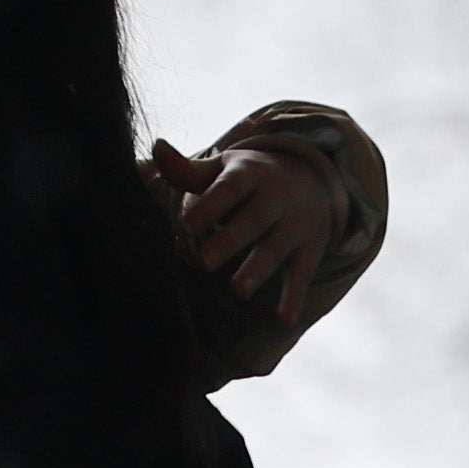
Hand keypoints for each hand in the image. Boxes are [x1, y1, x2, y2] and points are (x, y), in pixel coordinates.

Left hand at [149, 139, 338, 305]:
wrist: (313, 178)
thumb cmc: (248, 179)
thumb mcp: (222, 170)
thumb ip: (186, 170)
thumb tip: (155, 148)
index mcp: (250, 174)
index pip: (230, 188)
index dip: (211, 204)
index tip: (189, 223)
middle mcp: (277, 197)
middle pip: (254, 219)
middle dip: (231, 240)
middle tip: (204, 262)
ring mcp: (296, 223)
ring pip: (276, 248)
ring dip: (258, 270)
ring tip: (237, 291)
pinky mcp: (310, 248)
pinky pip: (302, 273)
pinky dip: (294, 297)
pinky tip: (284, 319)